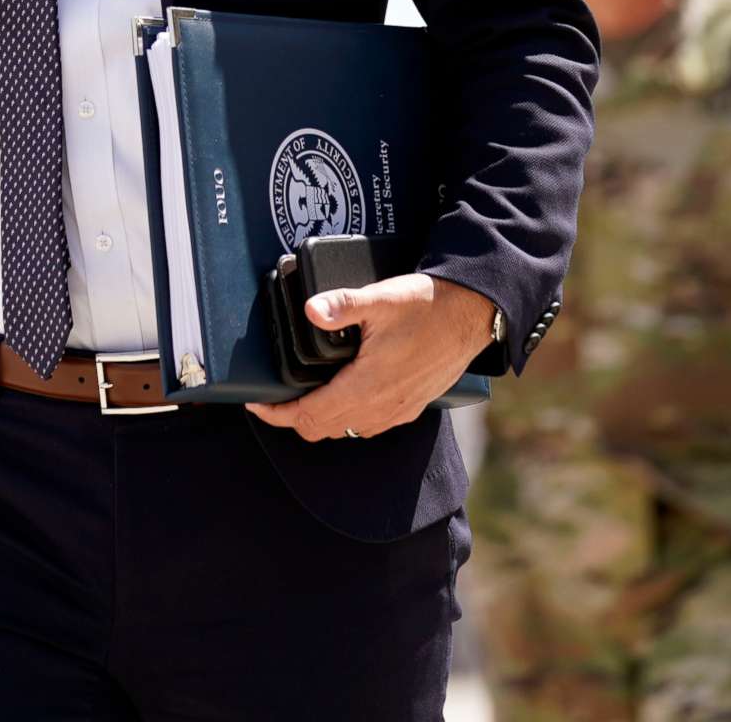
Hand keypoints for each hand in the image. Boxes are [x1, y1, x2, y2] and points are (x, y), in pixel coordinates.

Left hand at [245, 274, 497, 442]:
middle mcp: (380, 407)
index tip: (257, 404)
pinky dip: (348, 417)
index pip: (309, 416)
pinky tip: (345, 393)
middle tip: (276, 397)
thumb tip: (310, 308)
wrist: (473, 314)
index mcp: (366, 386)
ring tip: (305, 394)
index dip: (277, 414)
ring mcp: (397, 410)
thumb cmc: (428, 305)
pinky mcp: (411, 406)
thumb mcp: (382, 299)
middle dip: (294, 417)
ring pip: (346, 430)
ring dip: (322, 418)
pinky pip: (369, 425)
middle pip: (322, 429)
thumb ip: (343, 305)